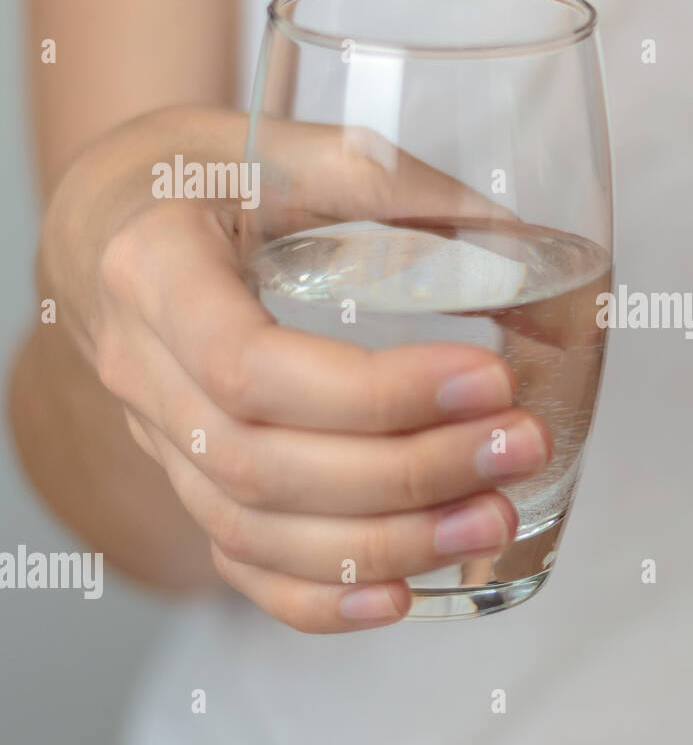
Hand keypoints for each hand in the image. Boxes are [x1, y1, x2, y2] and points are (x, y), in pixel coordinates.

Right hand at [42, 107, 551, 631]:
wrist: (121, 218)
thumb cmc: (208, 173)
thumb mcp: (283, 145)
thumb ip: (392, 184)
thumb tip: (518, 241)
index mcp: (156, 272)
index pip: (252, 367)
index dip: (376, 395)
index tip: (490, 380)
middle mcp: (144, 371)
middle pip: (263, 465)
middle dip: (408, 474)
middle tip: (519, 447)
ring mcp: (159, 442)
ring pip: (254, 531)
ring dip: (384, 543)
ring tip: (494, 518)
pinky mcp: (190, 481)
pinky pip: (238, 564)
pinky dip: (318, 599)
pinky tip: (402, 598)